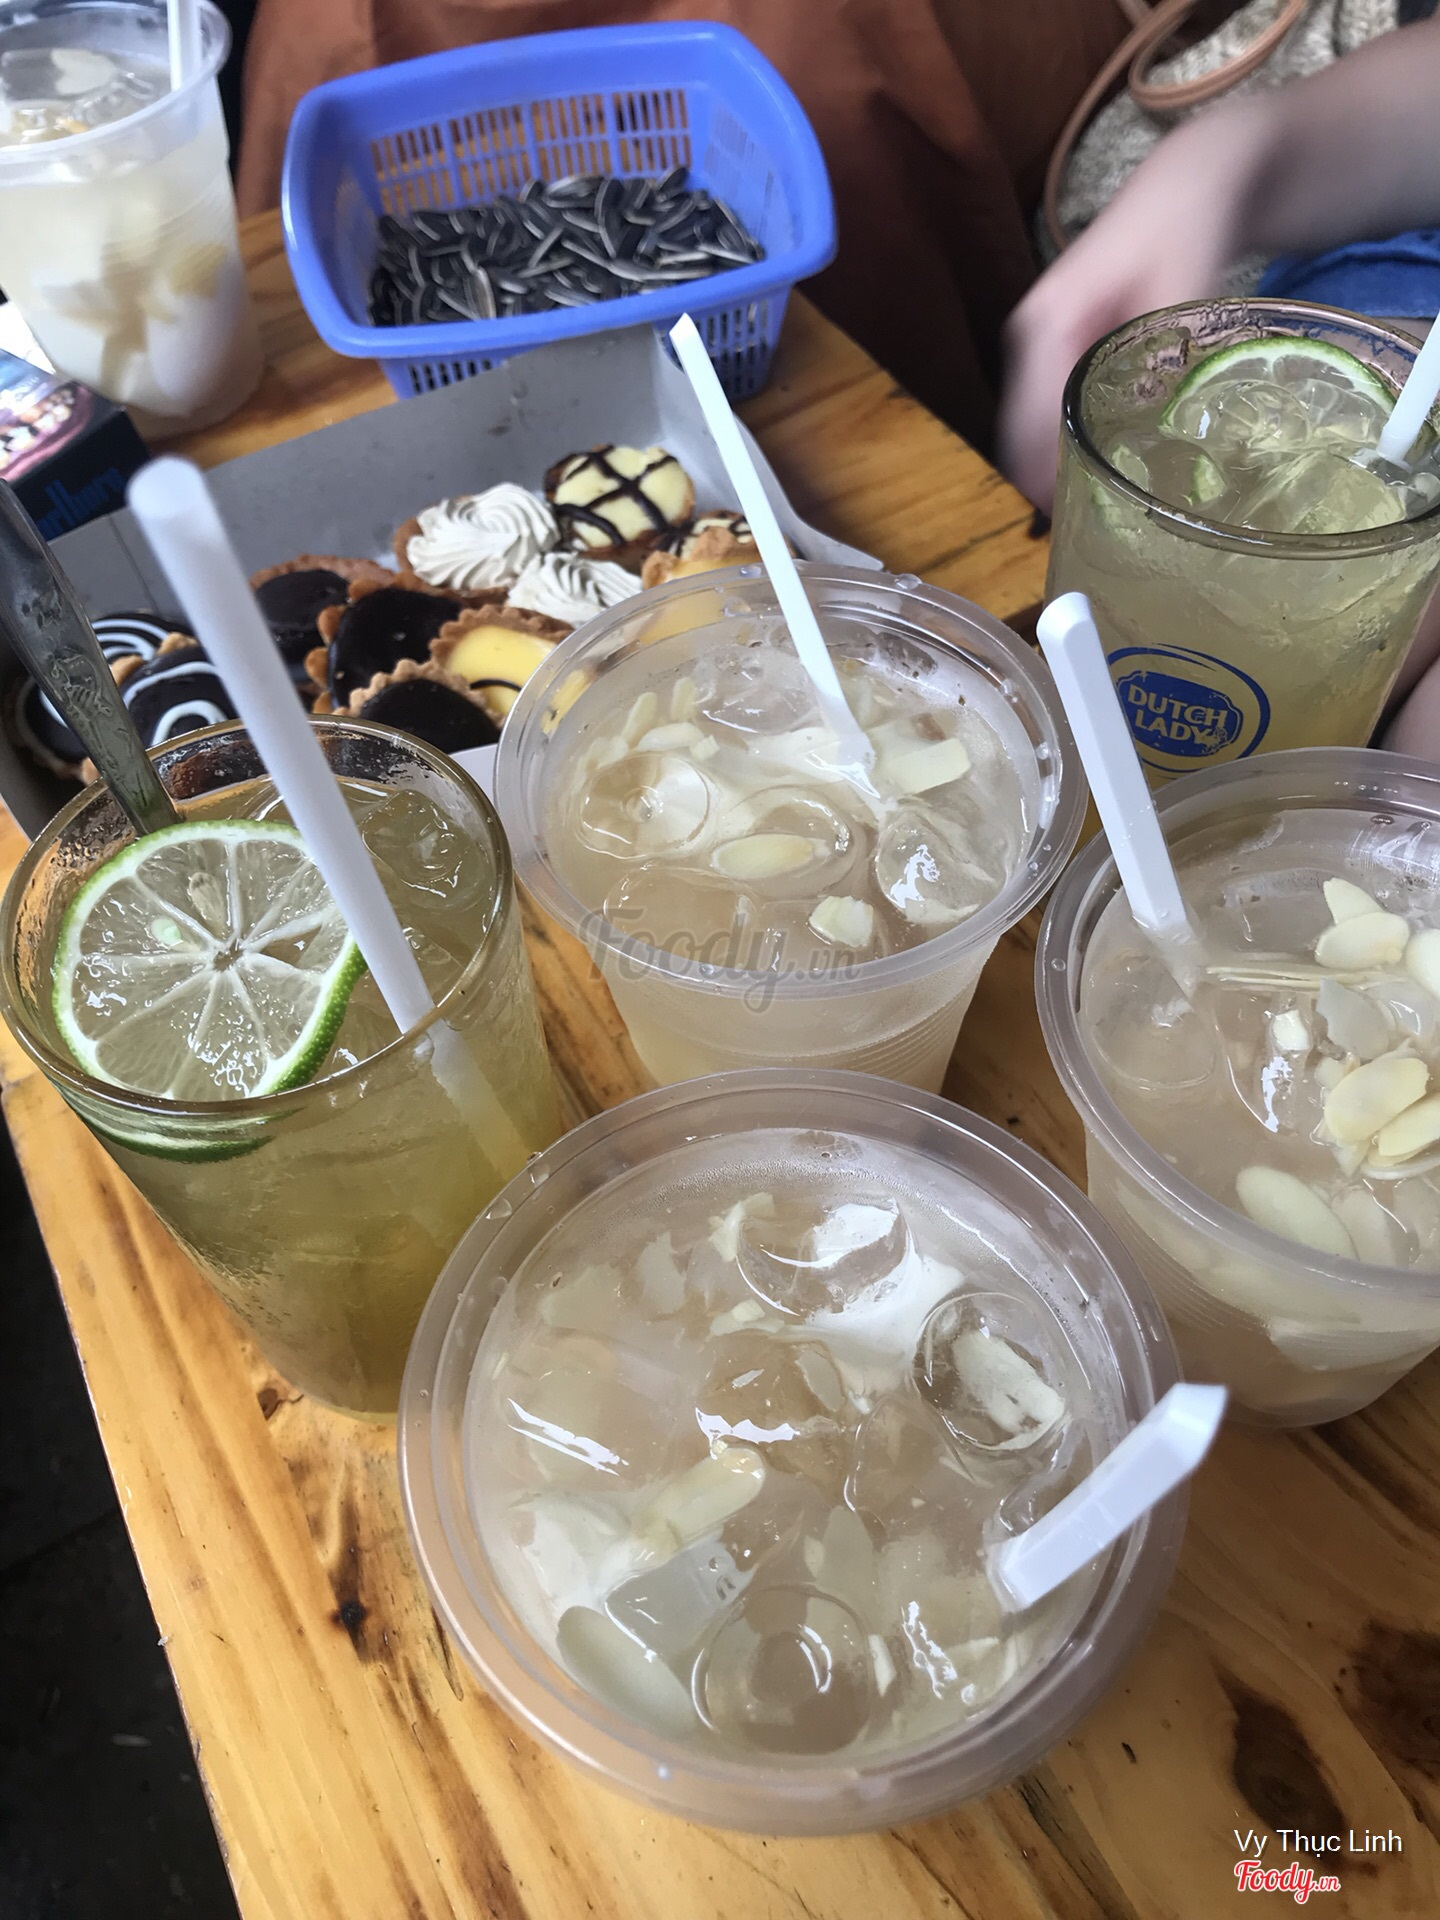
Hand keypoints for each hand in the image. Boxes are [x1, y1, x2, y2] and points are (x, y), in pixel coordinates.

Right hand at [998, 107, 1269, 511]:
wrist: (1194, 180)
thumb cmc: (1188, 222)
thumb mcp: (1183, 284)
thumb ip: (1162, 352)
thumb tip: (1151, 421)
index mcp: (1046, 325)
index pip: (1025, 422)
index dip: (1042, 482)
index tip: (1073, 529)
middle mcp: (1030, 338)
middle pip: (1017, 436)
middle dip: (1044, 488)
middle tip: (1088, 538)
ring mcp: (1040, 346)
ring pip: (1028, 431)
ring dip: (1053, 474)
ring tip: (1093, 518)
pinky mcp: (1058, 352)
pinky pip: (1047, 416)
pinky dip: (1065, 449)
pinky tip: (1099, 475)